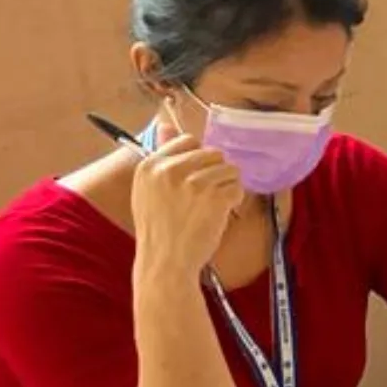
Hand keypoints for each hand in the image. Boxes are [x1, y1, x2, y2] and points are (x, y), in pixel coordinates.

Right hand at [129, 125, 243, 281]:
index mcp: (150, 165)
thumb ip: (161, 156)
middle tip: (205, 198)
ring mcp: (193, 183)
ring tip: (210, 207)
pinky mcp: (214, 197)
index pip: (188, 141)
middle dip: (216, 174)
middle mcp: (169, 170)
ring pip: (229, 169)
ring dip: (226, 188)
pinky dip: (234, 201)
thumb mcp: (149, 189)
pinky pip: (237, 188)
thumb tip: (166, 124)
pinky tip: (218, 215)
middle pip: (213, 153)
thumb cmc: (160, 228)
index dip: (198, 161)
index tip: (194, 179)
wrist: (165, 262)